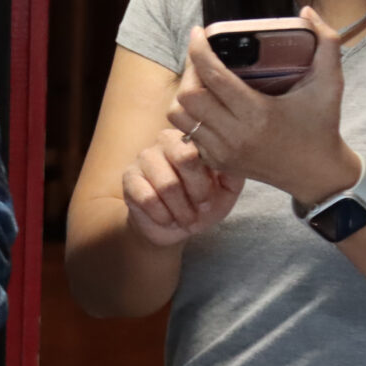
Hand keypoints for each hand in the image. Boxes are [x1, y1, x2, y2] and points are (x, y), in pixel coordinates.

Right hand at [121, 126, 243, 246]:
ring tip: (187, 220)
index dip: (209, 178)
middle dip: (197, 190)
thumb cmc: (201, 203)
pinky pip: (147, 197)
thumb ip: (233, 173)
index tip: (212, 198)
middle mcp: (165, 140)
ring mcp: (144, 158)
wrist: (172, 227)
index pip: (203, 147)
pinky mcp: (129, 178)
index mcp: (192, 138)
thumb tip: (236, 158)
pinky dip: (163, 215)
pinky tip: (168, 220)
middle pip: (183, 157)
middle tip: (201, 208)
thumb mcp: (226, 191)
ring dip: (181, 209)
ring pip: (166, 183)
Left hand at [172, 8, 360, 208]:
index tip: (199, 32)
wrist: (317, 175)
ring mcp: (223, 151)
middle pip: (187, 96)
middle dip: (189, 71)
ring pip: (179, 117)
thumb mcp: (331, 83)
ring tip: (202, 81)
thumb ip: (327, 42)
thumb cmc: (322, 126)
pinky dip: (191, 116)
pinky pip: (187, 134)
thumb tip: (307, 11)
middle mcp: (235, 135)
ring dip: (185, 94)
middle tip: (203, 58)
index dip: (199, 49)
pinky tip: (208, 104)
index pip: (212, 76)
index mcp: (257, 113)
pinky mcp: (218, 161)